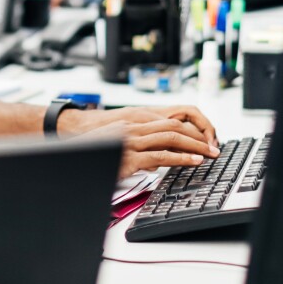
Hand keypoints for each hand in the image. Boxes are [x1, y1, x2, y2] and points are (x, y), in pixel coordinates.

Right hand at [59, 106, 219, 179]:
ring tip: (209, 154)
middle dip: (197, 137)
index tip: (203, 141)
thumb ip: (136, 147)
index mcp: (131, 124)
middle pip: (174, 127)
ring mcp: (131, 142)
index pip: (168, 122)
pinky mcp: (129, 158)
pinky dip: (180, 158)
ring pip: (171, 138)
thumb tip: (155, 159)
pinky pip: (160, 156)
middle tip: (213, 148)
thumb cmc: (91, 153)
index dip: (189, 131)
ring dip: (194, 146)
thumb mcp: (116, 145)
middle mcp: (133, 128)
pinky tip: (192, 162)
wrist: (69, 156)